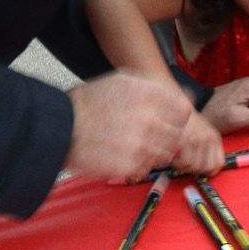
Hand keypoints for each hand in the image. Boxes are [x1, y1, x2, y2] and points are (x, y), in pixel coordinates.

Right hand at [65, 71, 191, 180]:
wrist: (60, 127)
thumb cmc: (91, 103)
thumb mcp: (123, 81)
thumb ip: (156, 87)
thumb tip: (188, 95)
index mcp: (149, 95)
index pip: (183, 111)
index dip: (176, 119)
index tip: (167, 122)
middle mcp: (149, 118)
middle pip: (177, 135)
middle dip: (165, 137)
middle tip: (146, 136)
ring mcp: (141, 143)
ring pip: (165, 154)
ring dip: (153, 152)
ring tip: (131, 145)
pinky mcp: (131, 165)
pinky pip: (148, 168)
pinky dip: (139, 165)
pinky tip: (122, 155)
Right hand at [171, 111, 224, 174]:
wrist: (171, 104)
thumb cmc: (183, 121)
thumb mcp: (200, 131)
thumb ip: (205, 147)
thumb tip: (207, 170)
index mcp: (214, 137)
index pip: (218, 164)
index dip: (208, 171)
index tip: (199, 170)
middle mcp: (208, 139)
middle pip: (206, 168)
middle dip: (194, 170)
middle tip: (185, 164)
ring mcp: (197, 139)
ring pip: (193, 167)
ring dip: (183, 166)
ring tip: (177, 158)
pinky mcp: (185, 140)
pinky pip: (183, 163)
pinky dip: (176, 163)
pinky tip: (172, 155)